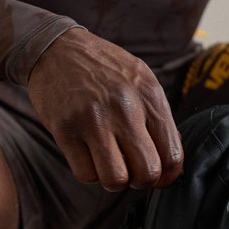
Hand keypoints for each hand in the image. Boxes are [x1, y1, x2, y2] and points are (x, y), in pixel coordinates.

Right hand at [27, 28, 182, 189]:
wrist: (56, 48)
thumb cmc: (104, 69)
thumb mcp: (140, 80)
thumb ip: (157, 118)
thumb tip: (171, 167)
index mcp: (149, 96)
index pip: (172, 155)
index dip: (167, 176)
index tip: (158, 175)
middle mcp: (124, 108)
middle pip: (147, 172)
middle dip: (141, 181)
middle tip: (132, 170)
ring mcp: (93, 120)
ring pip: (116, 179)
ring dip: (115, 180)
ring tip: (110, 164)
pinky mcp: (65, 130)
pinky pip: (85, 174)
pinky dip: (89, 172)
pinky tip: (89, 155)